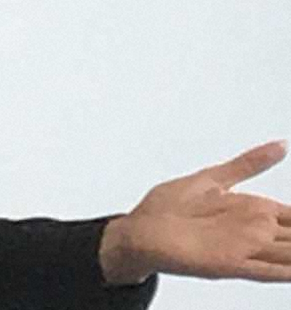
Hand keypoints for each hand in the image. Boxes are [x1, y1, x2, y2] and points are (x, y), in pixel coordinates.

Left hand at [123, 139, 290, 282]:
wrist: (141, 230)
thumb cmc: (172, 206)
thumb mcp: (215, 178)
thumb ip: (249, 163)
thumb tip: (282, 145)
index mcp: (253, 210)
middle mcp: (254, 231)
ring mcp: (243, 248)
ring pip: (290, 255)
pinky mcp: (228, 263)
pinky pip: (265, 270)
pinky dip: (287, 271)